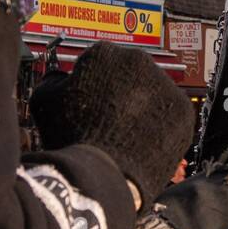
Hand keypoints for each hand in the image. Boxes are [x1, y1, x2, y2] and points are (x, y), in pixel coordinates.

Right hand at [29, 41, 193, 210]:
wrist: (103, 175)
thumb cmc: (72, 137)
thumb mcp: (44, 101)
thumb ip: (53, 80)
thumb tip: (61, 78)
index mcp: (105, 53)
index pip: (100, 60)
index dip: (93, 82)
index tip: (91, 99)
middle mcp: (138, 62)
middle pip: (129, 73)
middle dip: (121, 90)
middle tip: (109, 117)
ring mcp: (165, 86)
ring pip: (153, 91)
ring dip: (143, 106)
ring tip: (127, 132)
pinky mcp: (183, 111)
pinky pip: (171, 113)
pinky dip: (160, 124)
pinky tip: (143, 140)